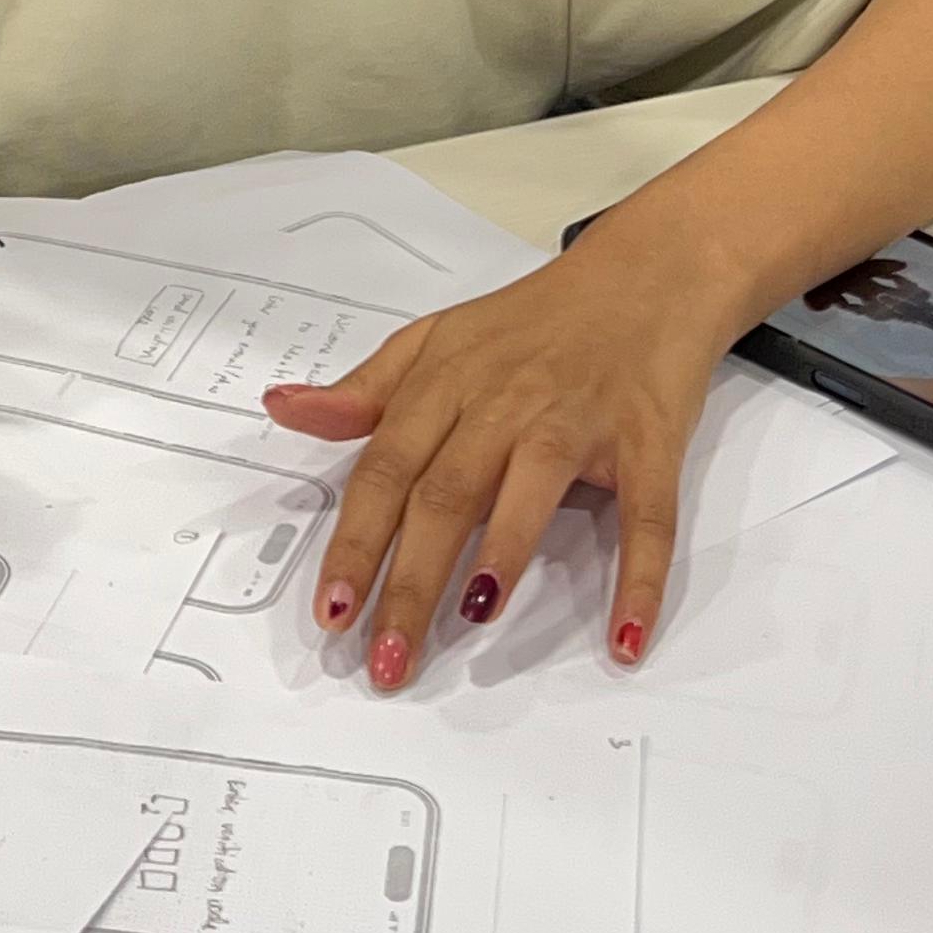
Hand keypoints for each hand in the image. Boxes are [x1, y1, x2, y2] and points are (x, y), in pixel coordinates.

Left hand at [264, 220, 745, 691]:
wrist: (646, 274)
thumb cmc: (535, 322)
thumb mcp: (436, 341)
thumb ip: (363, 391)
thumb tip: (283, 407)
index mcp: (446, 384)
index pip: (386, 473)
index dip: (355, 544)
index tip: (331, 611)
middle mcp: (506, 405)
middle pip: (446, 496)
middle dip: (410, 581)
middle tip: (386, 658)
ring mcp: (577, 422)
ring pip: (530, 493)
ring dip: (501, 560)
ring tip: (470, 620)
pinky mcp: (648, 441)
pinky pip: (646, 516)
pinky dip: (640, 576)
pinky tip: (625, 636)